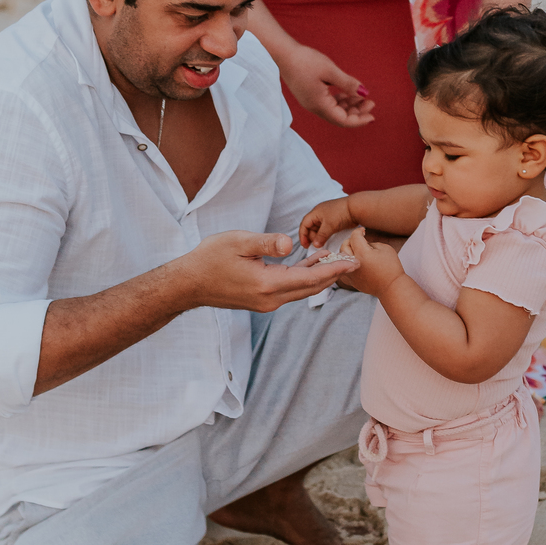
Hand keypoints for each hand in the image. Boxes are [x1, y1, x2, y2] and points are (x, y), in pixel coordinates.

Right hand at [184, 230, 347, 313]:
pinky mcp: (262, 301)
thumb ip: (266, 242)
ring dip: (320, 276)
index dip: (334, 270)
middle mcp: (270, 299)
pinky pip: (290, 290)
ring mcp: (266, 303)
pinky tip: (312, 263)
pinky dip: (304, 278)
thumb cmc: (210, 259)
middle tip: (356, 260)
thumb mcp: (237, 241)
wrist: (189, 284)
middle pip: (311, 288)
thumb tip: (289, 242)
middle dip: (334, 274)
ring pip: (301, 290)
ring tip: (338, 259)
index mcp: (267, 284)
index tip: (354, 261)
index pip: (310, 279)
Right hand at [281, 44, 374, 129]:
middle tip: (371, 102)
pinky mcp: (309, 95)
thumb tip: (364, 93)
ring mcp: (311, 101)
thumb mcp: (330, 71)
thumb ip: (348, 83)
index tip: (373, 115)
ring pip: (334, 110)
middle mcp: (315, 107)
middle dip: (357, 112)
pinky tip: (348, 93)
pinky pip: (328, 103)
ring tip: (362, 97)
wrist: (283, 54)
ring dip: (349, 106)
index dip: (359, 120)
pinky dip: (340, 100)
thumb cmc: (305, 61)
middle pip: (339, 117)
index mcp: (319, 105)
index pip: (343, 120)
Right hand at [299, 196, 353, 250]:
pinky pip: (326, 229)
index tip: (305, 245)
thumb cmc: (341, 214)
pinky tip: (327, 241)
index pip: (304, 224)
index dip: (303, 235)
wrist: (356, 208)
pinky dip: (325, 235)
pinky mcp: (334, 220)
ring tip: (321, 244)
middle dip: (311, 237)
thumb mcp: (329, 226)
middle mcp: (320, 214)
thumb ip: (321, 236)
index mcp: (315, 212)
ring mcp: (327, 216)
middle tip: (316, 246)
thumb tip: (315, 245)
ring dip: (319, 237)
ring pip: (319, 229)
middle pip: (311, 227)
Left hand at [340, 227, 405, 298]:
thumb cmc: (392, 267)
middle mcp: (354, 263)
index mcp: (363, 253)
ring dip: (347, 252)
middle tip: (359, 241)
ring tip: (357, 252)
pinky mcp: (351, 281)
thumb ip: (371, 243)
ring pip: (341, 257)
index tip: (363, 231)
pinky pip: (342, 268)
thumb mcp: (385, 248)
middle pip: (344, 245)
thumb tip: (362, 242)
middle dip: (351, 240)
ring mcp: (351, 273)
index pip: (354, 236)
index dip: (359, 231)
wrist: (392, 287)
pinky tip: (354, 263)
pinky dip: (346, 263)